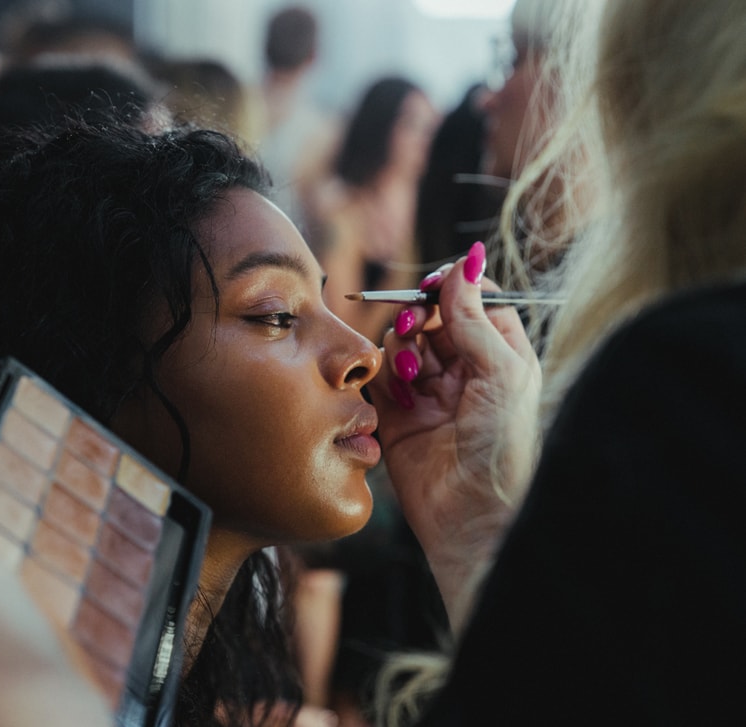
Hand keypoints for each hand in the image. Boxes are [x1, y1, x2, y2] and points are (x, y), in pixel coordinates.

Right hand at [367, 242, 540, 631]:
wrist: (471, 515)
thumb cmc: (502, 448)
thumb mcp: (501, 372)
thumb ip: (475, 316)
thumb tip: (467, 258)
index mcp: (501, 354)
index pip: (473, 300)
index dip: (452, 289)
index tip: (435, 288)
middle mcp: (465, 369)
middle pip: (431, 316)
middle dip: (419, 317)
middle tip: (414, 326)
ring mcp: (429, 390)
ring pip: (401, 341)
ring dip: (402, 347)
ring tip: (410, 371)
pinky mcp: (398, 413)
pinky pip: (380, 375)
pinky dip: (384, 375)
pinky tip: (399, 394)